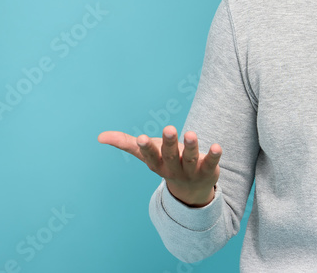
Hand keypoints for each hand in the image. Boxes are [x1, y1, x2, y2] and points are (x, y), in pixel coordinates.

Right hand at [98, 125, 221, 206]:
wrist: (191, 187)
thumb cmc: (165, 162)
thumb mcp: (146, 154)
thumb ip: (125, 143)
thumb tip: (100, 137)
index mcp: (157, 163)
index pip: (150, 156)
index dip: (146, 148)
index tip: (141, 137)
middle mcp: (172, 168)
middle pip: (170, 156)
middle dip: (169, 143)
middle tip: (169, 128)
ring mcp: (190, 171)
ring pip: (190, 158)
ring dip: (190, 146)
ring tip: (191, 133)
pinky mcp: (207, 171)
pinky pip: (210, 163)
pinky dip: (214, 155)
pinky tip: (217, 146)